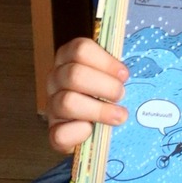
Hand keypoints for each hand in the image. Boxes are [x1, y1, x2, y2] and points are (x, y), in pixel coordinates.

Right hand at [45, 37, 128, 152]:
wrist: (96, 125)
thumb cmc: (107, 92)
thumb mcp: (111, 73)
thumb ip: (116, 67)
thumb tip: (129, 69)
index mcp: (68, 57)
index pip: (80, 49)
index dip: (105, 61)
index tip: (124, 75)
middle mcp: (55, 78)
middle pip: (74, 74)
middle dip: (105, 86)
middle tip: (121, 95)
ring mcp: (52, 105)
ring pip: (67, 102)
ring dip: (99, 110)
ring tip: (119, 115)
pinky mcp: (53, 132)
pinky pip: (60, 133)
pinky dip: (80, 133)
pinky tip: (93, 131)